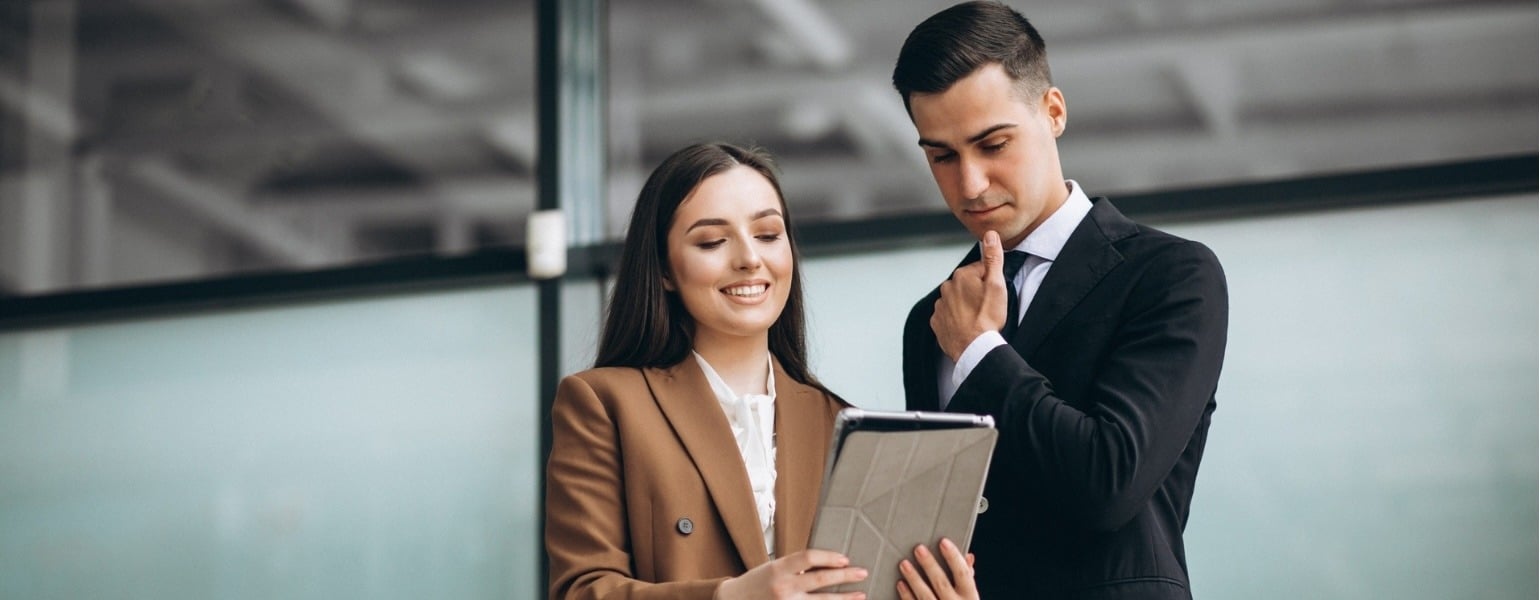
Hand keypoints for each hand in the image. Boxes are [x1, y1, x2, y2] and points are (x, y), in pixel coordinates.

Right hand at [714, 548, 868, 598]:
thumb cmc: (756, 583)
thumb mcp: (773, 567)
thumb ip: (795, 567)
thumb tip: (825, 566)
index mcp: (779, 568)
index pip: (809, 557)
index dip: (830, 557)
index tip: (845, 559)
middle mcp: (783, 587)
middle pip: (821, 579)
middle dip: (845, 576)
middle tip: (862, 573)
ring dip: (844, 599)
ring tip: (860, 595)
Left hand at [895, 538, 977, 599]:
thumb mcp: (970, 597)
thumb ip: (967, 577)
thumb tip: (968, 556)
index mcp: (970, 597)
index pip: (963, 573)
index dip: (954, 557)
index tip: (943, 542)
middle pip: (941, 583)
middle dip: (930, 565)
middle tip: (919, 549)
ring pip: (925, 595)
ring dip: (914, 579)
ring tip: (904, 564)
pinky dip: (907, 596)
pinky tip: (900, 584)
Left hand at [932, 230, 1008, 360]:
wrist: (974, 347)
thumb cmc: (987, 317)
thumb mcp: (997, 285)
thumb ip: (993, 258)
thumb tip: (990, 235)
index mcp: (961, 275)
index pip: (980, 271)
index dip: (990, 282)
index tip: (994, 295)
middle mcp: (946, 288)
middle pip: (967, 285)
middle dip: (977, 293)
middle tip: (987, 308)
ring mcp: (940, 306)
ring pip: (957, 300)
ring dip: (966, 306)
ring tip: (978, 319)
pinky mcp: (937, 322)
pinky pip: (948, 316)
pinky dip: (956, 320)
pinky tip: (967, 326)